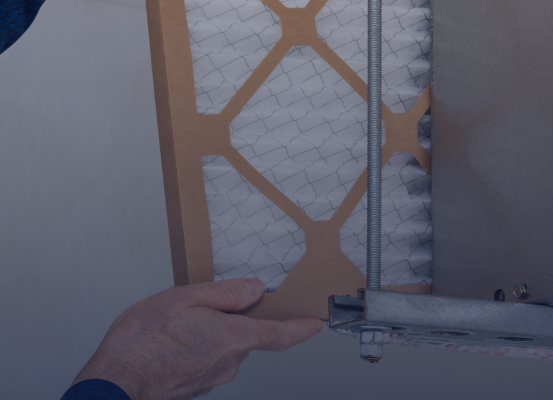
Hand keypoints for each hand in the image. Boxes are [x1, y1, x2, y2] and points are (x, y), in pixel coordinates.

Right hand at [72, 278, 322, 399]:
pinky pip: (207, 359)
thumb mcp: (184, 298)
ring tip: (180, 320)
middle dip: (235, 318)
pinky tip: (175, 338)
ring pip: (224, 347)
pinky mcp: (194, 387)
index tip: (315, 323)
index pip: (279, 335)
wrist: (111, 388)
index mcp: (231, 339)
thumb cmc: (140, 343)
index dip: (300, 329)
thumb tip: (254, 291)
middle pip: (246, 335)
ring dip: (213, 331)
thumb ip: (224, 293)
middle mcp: (227, 364)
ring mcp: (210, 379)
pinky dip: (199, 345)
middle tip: (207, 303)